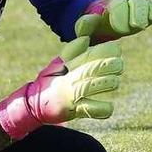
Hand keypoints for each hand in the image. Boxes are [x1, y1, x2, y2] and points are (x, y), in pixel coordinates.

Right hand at [0, 36, 123, 138]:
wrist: (32, 105)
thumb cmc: (50, 82)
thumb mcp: (57, 64)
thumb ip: (72, 51)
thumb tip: (86, 39)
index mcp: (65, 66)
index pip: (84, 55)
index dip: (101, 50)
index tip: (116, 47)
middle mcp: (66, 80)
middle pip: (88, 70)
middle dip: (106, 65)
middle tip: (120, 63)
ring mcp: (69, 96)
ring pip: (88, 87)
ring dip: (104, 83)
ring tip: (115, 81)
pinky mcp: (71, 112)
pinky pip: (89, 110)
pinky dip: (101, 109)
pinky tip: (109, 106)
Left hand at [75, 0, 151, 42]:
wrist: (96, 18)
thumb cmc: (90, 24)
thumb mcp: (83, 25)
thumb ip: (85, 23)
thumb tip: (90, 18)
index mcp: (111, 4)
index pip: (122, 6)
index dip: (129, 15)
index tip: (134, 26)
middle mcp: (126, 2)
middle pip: (138, 3)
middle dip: (143, 13)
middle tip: (146, 25)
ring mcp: (137, 7)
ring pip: (150, 6)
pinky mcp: (145, 14)